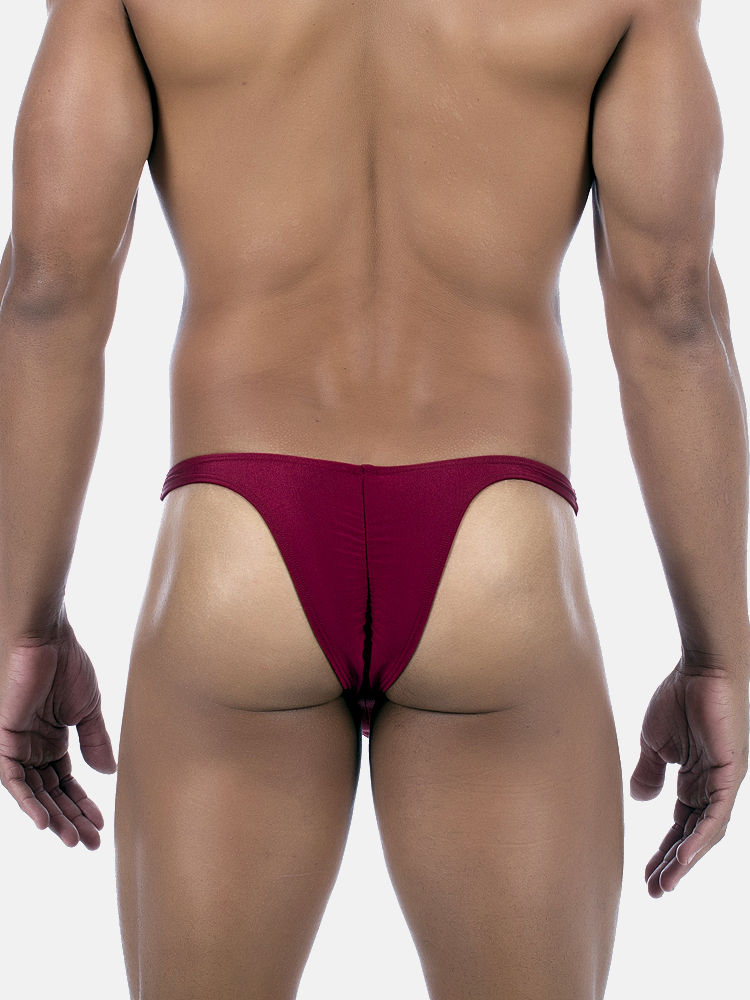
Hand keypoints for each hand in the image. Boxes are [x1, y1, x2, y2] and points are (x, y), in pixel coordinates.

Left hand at [0, 612, 116, 848]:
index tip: (99, 825)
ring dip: (52, 817)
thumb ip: (96, 741)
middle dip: (70, 819)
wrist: (48, 638)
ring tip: (71, 838)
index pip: (66, 782)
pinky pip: (12, 779)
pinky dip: (27, 801)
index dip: (82, 804)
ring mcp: (18, 745)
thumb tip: (108, 773)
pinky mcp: (4, 740)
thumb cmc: (68, 663)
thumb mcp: (88, 709)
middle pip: (51, 793)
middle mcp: (33, 747)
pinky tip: (45, 820)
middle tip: (88, 843)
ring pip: (33, 793)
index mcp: (53, 739)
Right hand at [630, 654, 749, 896]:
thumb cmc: (679, 696)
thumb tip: (640, 798)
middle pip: (694, 836)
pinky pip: (716, 815)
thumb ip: (649, 771)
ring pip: (707, 833)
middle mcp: (713, 788)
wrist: (702, 668)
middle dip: (674, 864)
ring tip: (665, 883)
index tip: (646, 874)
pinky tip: (684, 857)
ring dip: (686, 860)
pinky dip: (700, 839)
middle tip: (655, 890)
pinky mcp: (730, 775)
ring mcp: (724, 783)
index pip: (682, 825)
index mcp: (696, 780)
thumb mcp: (654, 741)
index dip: (665, 850)